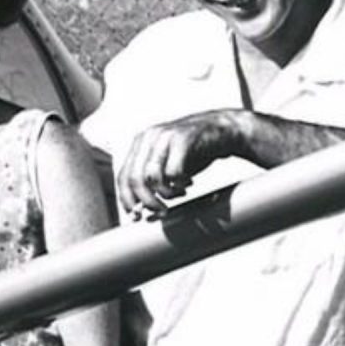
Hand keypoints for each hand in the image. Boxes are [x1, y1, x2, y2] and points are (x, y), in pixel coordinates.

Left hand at [117, 110, 244, 218]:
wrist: (221, 129)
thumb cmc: (191, 150)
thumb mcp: (164, 161)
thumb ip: (149, 178)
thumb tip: (138, 207)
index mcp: (140, 143)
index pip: (123, 176)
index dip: (127, 199)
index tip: (135, 216)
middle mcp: (149, 137)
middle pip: (136, 178)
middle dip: (147, 201)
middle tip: (160, 211)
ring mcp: (165, 137)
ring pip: (153, 177)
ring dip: (166, 194)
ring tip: (178, 194)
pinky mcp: (183, 140)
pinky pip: (174, 173)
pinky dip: (179, 184)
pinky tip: (187, 184)